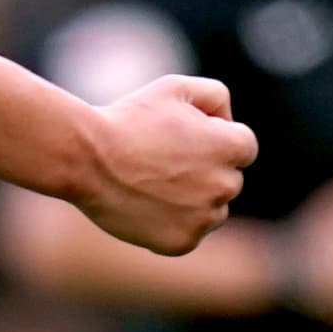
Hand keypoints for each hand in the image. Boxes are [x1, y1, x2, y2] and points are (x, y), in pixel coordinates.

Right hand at [76, 76, 258, 254]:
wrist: (89, 160)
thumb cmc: (132, 119)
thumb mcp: (177, 88)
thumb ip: (216, 97)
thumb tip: (228, 123)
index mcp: (231, 147)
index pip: (244, 146)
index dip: (215, 138)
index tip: (185, 138)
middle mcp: (225, 186)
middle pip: (229, 180)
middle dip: (207, 169)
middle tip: (165, 159)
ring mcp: (204, 219)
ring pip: (213, 210)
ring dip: (195, 199)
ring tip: (155, 182)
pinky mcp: (182, 244)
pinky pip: (190, 233)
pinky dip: (174, 223)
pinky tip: (148, 204)